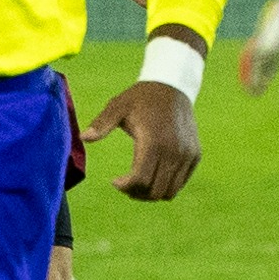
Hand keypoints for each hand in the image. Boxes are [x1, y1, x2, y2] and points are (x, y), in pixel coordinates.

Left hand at [84, 73, 201, 201]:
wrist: (173, 86)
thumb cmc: (141, 98)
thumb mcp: (118, 106)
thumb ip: (102, 124)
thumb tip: (83, 137)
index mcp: (153, 141)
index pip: (140, 180)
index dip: (125, 187)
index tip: (114, 181)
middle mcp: (173, 151)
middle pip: (154, 191)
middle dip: (136, 193)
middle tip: (125, 184)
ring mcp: (187, 154)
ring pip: (169, 192)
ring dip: (151, 193)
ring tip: (138, 182)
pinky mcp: (195, 155)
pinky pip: (180, 183)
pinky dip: (166, 185)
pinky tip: (153, 174)